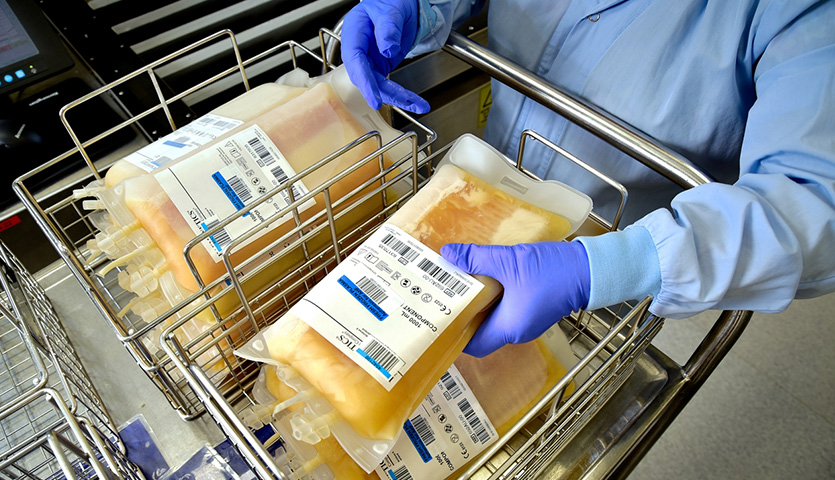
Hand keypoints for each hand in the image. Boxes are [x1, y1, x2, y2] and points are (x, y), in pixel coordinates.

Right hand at [341, 0, 430, 112]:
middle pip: (368, 78)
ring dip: (399, 98)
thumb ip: (388, 27)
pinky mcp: (381, 67)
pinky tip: (416, 102)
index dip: (365, 82)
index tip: (375, 99)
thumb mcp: (390, 10)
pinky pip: (390, 85)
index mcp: (354, 33)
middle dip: (386, 94)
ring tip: (419, 105)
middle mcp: (359, 50)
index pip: (356, 61)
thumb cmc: (389, 2)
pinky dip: (403, 95)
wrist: (399, 4)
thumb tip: (388, 49)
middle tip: (405, 102)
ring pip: (380, 85)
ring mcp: (370, 61)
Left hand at [441, 241, 590, 356]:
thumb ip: (476, 258)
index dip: (454, 333)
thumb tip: (448, 254)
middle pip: (481, 330)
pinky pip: (506, 309)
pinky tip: (484, 277)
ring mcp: (527, 321)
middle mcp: (517, 331)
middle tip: (443, 295)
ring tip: (460, 283)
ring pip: (494, 318)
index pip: (472, 344)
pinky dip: (493, 297)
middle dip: (463, 313)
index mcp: (508, 328)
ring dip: (478, 303)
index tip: (439, 315)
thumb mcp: (508, 261)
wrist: (589, 269)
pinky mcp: (534, 308)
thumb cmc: (552, 271)